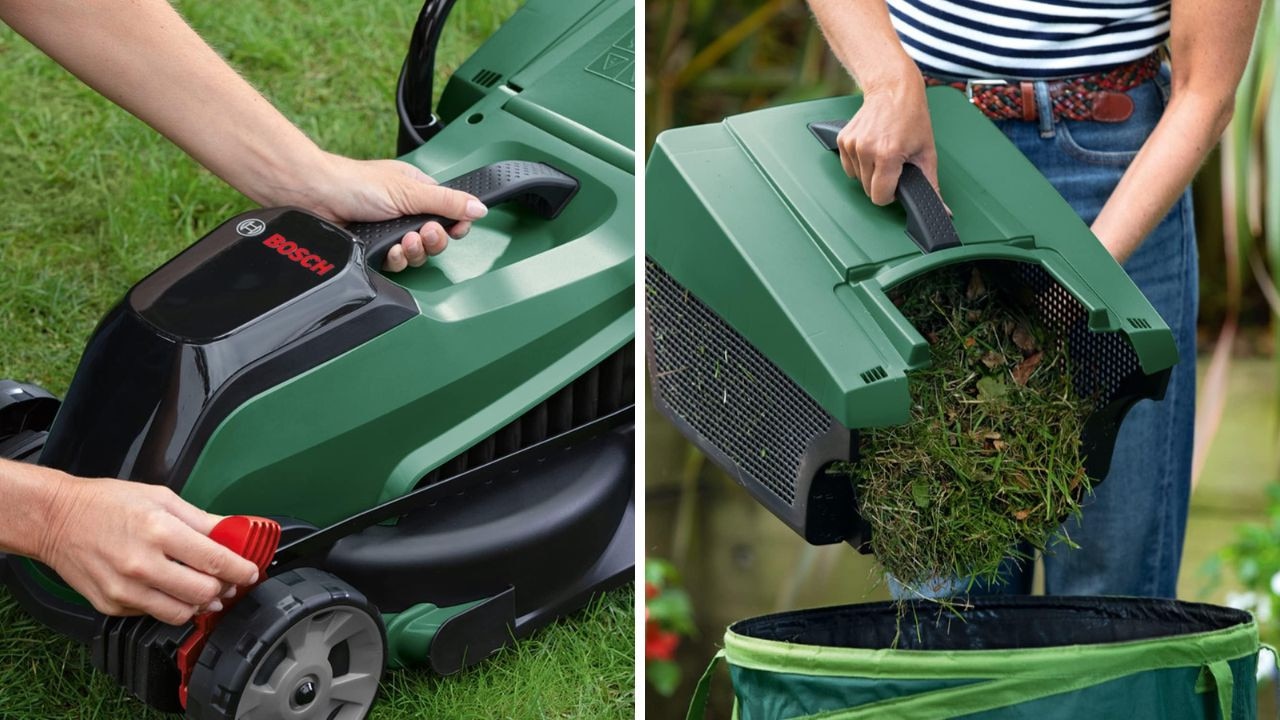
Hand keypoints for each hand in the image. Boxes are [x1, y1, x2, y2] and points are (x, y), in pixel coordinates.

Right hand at [36, 476, 259, 625]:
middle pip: (204, 593)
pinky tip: (172, 590)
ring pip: (182, 613)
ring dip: (201, 604)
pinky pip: (154, 614)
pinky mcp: (112, 606)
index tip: (251, 572)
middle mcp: (142, 565)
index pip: (217, 561)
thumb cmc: (106, 503)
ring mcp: (125, 590)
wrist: (55, 519)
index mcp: (160, 531)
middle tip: (229, 581)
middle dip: (224, 588)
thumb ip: (202, 519)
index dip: (242, 570)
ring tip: (206, 591)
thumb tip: (234, 531)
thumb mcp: (161, 497)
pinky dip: (171, 606)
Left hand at [288, 155, 489, 272]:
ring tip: (405, 241)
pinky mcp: (375, 248)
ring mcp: (389, 231)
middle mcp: (405, 211)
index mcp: (417, 191)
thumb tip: (479, 207)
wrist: (315, 197)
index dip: (455, 224)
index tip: (456, 228)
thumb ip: (447, 202)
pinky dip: (396, 259)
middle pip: (436, 238)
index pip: (449, 212)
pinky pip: (397, 263)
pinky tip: (390, 250)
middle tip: (424, 233)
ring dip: (415, 250)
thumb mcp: (409, 191)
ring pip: (418, 253)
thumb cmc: (353, 183)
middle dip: (433, 240)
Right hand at [836, 78, 939, 205]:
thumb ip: (931, 185)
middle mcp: (866, 149)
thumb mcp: (927, 152)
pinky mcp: (843, 140)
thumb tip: (941, 210)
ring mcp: (852, 144)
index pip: (879, 197)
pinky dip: (859, 163)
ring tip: (883, 153)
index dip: (890, 195)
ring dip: (870, 172)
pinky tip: (872, 149)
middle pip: (868, 190)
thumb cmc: (912, 117)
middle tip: (894, 164)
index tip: (897, 184)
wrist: (893, 89)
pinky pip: (848, 166)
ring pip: (857, 179)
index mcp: (888, 154)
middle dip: (881, 183)